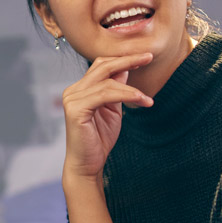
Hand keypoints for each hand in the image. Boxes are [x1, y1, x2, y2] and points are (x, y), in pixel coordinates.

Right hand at [60, 53, 153, 181]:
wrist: (87, 165)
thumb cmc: (99, 139)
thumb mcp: (112, 109)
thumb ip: (116, 90)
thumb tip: (125, 69)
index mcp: (80, 89)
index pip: (101, 65)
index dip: (122, 59)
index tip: (144, 57)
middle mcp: (73, 91)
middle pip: (102, 66)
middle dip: (128, 60)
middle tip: (149, 57)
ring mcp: (72, 99)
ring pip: (106, 82)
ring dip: (131, 89)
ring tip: (147, 99)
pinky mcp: (76, 110)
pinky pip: (105, 95)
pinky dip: (126, 95)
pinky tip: (141, 101)